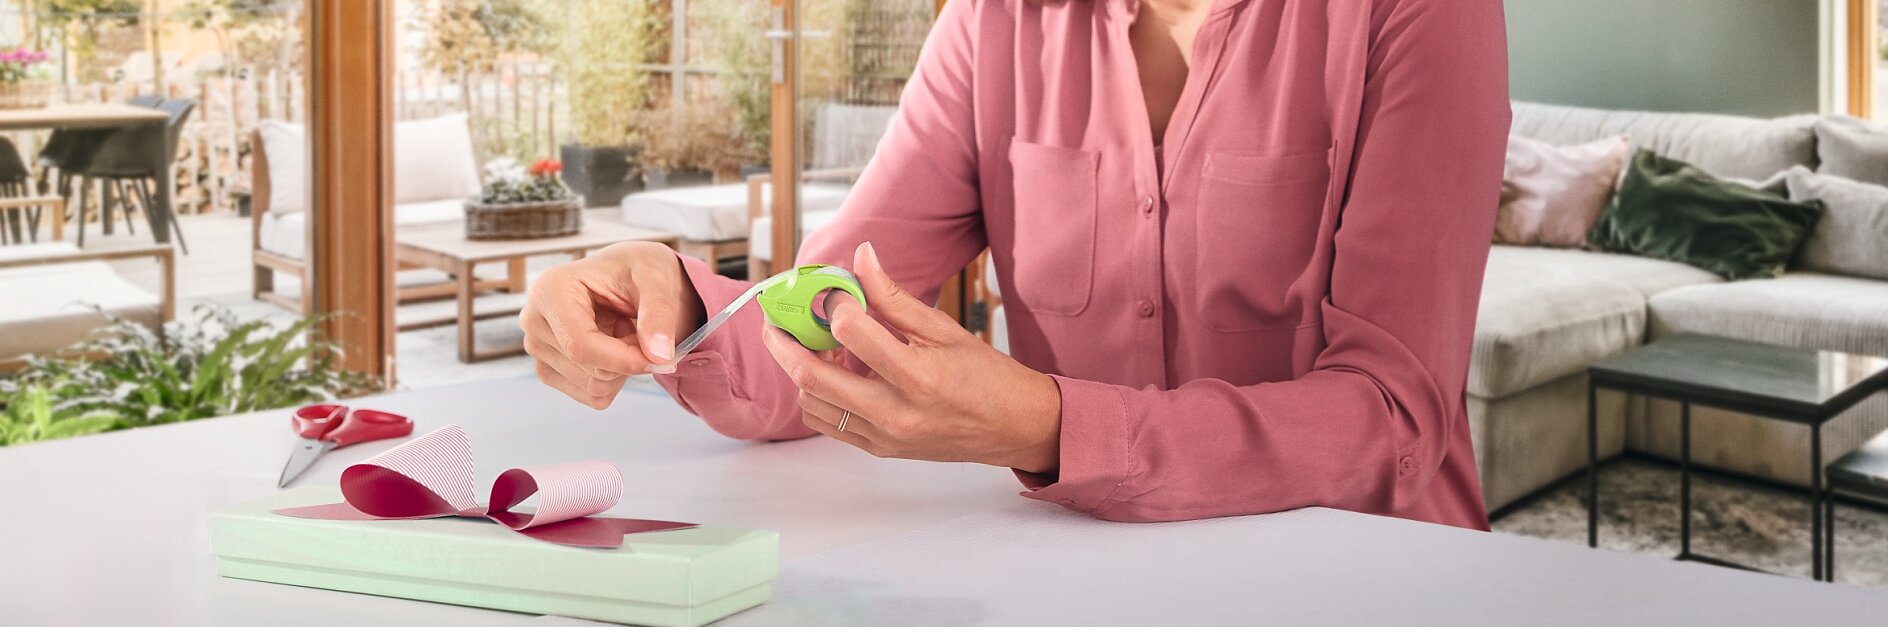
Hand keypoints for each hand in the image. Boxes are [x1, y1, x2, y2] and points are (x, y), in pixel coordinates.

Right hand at [520, 242, 704, 408]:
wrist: (631, 278)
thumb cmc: (638, 270)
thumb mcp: (656, 278)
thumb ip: (659, 313)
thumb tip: (660, 356)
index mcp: (550, 290)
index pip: (581, 346)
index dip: (625, 360)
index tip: (662, 358)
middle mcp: (534, 320)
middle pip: (589, 370)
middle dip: (628, 358)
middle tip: (640, 328)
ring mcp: (537, 348)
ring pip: (593, 388)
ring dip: (623, 368)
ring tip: (624, 332)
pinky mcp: (549, 369)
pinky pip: (593, 397)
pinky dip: (615, 380)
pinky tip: (614, 347)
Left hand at [761, 242, 1062, 472]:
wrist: (1013, 426)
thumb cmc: (986, 376)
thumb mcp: (944, 328)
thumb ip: (894, 297)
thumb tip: (861, 258)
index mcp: (917, 376)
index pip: (852, 332)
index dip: (834, 303)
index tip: (833, 289)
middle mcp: (895, 413)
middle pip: (812, 377)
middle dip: (784, 343)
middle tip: (776, 320)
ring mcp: (883, 436)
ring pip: (812, 404)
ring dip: (800, 370)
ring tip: (812, 345)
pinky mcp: (879, 449)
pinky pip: (827, 424)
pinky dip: (817, 396)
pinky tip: (832, 372)